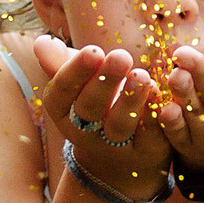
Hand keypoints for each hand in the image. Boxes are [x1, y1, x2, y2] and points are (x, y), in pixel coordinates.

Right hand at [35, 36, 170, 200]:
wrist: (118, 161)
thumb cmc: (95, 106)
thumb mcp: (77, 86)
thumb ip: (60, 63)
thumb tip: (41, 42)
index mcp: (63, 112)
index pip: (62, 92)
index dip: (75, 72)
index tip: (92, 50)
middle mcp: (84, 132)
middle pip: (90, 108)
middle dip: (105, 82)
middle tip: (121, 56)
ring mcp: (114, 146)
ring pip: (119, 125)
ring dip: (131, 100)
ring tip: (142, 75)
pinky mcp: (145, 152)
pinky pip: (150, 136)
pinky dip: (156, 117)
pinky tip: (162, 95)